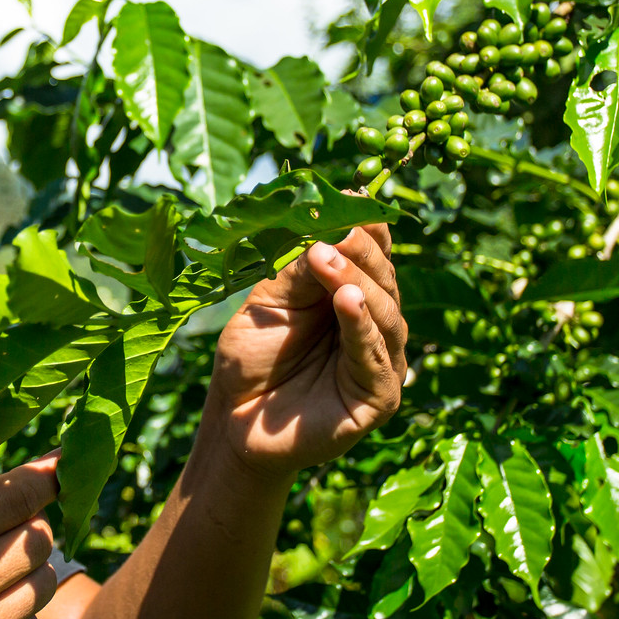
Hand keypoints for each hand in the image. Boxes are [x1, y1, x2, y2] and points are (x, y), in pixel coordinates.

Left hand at [201, 222, 409, 482]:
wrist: (235, 420)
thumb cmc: (253, 356)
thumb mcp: (270, 301)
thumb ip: (300, 269)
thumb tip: (333, 221)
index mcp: (353, 292)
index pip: (372, 253)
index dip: (365, 227)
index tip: (348, 198)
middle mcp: (375, 323)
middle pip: (382, 279)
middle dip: (359, 252)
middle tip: (335, 231)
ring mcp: (381, 360)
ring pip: (383, 314)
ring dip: (357, 282)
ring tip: (330, 259)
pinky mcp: (380, 397)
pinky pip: (375, 357)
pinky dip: (361, 328)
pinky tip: (347, 303)